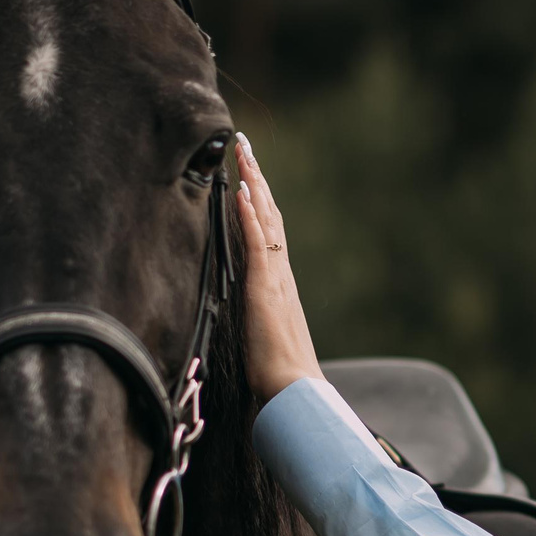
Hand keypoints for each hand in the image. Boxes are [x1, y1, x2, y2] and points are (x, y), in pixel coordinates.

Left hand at [231, 134, 323, 401]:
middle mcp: (281, 273)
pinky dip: (249, 215)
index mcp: (279, 283)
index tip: (248, 173)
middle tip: (246, 145)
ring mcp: (275, 278)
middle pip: (270, 215)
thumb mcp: (263, 335)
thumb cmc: (279, 372)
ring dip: (253, 184)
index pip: (269, 231)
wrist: (294, 390)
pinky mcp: (265, 287)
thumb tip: (250, 313)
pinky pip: (257, 243)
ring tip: (243, 154)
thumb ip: (258, 317)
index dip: (258, 201)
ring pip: (266, 220)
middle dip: (256, 178)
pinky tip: (240, 191)